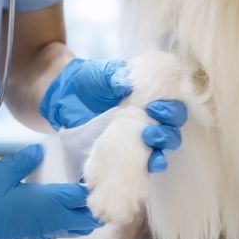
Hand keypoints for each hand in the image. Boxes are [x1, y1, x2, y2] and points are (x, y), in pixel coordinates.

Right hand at [0, 145, 100, 238]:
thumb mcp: (0, 172)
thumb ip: (25, 160)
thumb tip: (42, 149)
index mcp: (48, 205)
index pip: (85, 200)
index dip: (96, 188)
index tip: (101, 172)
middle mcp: (50, 223)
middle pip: (88, 221)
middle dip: (96, 205)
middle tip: (94, 182)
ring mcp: (41, 233)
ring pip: (76, 228)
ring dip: (83, 213)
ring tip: (80, 190)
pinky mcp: (31, 237)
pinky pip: (61, 230)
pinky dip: (69, 218)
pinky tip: (60, 202)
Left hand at [40, 58, 187, 173]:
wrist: (65, 96)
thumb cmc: (90, 80)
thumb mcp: (102, 73)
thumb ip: (115, 75)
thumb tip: (127, 84)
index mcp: (149, 97)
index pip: (173, 105)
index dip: (171, 108)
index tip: (154, 107)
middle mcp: (148, 117)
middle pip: (172, 128)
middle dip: (167, 130)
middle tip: (150, 128)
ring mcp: (137, 136)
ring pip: (163, 146)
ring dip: (162, 148)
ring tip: (149, 142)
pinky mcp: (124, 152)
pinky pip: (144, 162)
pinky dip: (151, 165)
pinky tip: (151, 165)